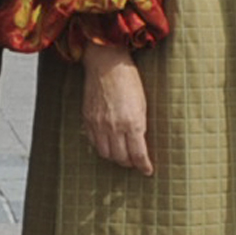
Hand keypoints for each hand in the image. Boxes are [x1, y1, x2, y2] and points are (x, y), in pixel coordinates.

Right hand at [82, 43, 152, 174]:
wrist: (107, 64)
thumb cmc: (129, 80)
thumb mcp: (143, 103)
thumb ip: (140, 126)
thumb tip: (141, 143)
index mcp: (132, 122)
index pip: (138, 154)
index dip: (143, 166)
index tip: (147, 170)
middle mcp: (114, 127)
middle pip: (121, 158)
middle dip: (129, 163)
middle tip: (135, 163)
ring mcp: (99, 124)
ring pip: (106, 154)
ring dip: (115, 158)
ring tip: (121, 155)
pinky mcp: (88, 120)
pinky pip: (94, 142)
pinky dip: (102, 147)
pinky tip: (108, 144)